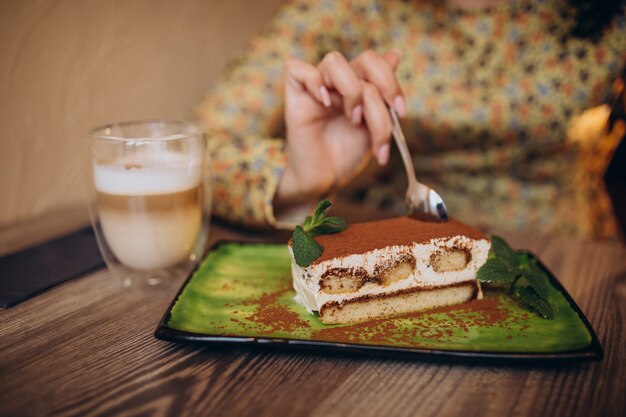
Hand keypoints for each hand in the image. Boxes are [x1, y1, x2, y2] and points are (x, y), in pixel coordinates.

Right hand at [275, 50, 404, 211]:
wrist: (325, 180)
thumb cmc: (347, 154)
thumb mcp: (375, 126)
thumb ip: (383, 94)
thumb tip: (397, 54)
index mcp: (359, 84)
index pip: (377, 63)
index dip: (393, 82)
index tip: (401, 112)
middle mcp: (338, 81)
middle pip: (365, 58)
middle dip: (384, 84)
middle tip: (389, 112)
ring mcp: (317, 87)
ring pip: (335, 61)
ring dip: (353, 92)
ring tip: (354, 120)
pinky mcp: (295, 95)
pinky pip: (296, 69)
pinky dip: (314, 82)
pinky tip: (326, 104)